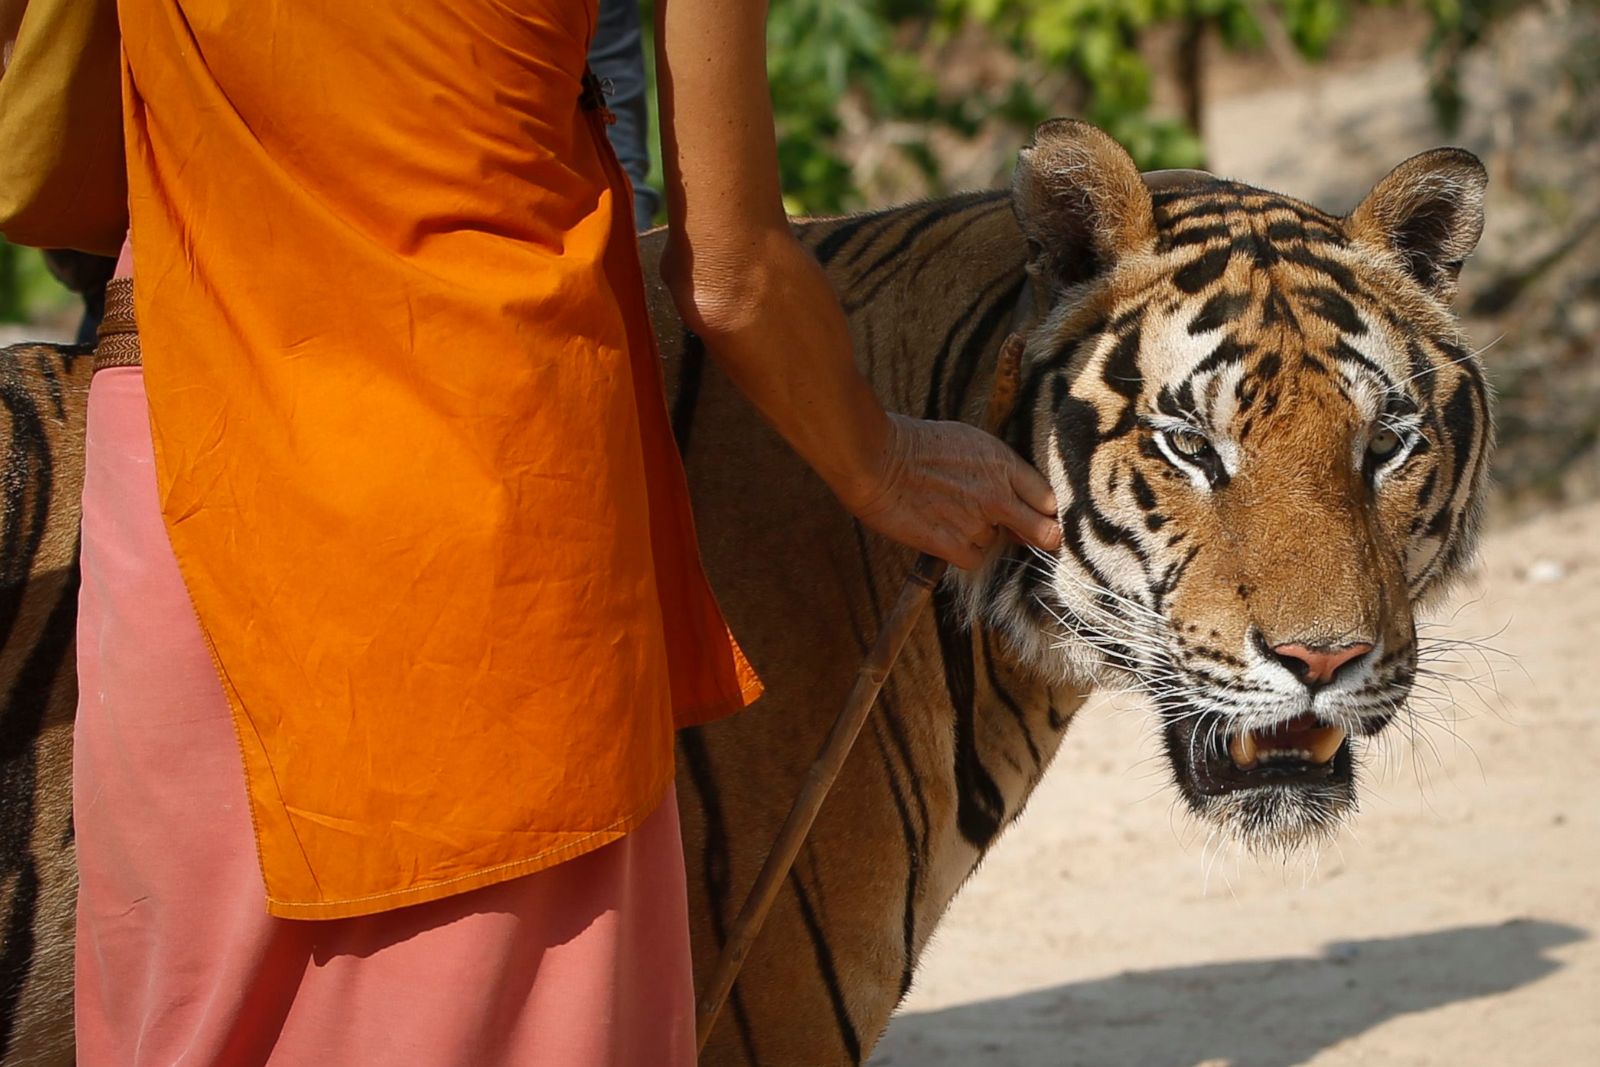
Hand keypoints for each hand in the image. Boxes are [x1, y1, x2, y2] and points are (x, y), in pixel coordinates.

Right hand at [843, 413, 1062, 569]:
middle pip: (1043, 531)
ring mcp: (976, 522)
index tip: (1037, 515)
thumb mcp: (966, 440)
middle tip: (1034, 539)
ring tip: (949, 517)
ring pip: (995, 543)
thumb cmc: (914, 444)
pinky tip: (943, 535)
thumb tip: (1006, 490)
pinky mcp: (952, 544)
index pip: (1046, 497)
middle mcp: (997, 495)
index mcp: (1002, 463)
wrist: (876, 460)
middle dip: (1042, 537)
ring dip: (979, 536)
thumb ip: (993, 466)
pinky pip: (973, 560)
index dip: (1044, 510)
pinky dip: (961, 553)